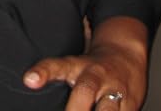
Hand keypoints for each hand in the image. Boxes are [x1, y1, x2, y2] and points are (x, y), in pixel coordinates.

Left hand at [23, 17, 147, 109]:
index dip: (43, 72)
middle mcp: (94, 76)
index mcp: (76, 66)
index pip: (56, 66)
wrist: (127, 54)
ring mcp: (114, 90)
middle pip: (84, 91)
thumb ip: (55, 77)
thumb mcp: (72, 66)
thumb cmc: (91, 67)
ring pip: (108, 109)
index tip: (29, 80)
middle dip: (75, 110)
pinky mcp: (131, 104)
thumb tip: (29, 85)